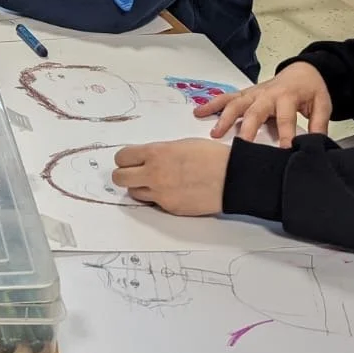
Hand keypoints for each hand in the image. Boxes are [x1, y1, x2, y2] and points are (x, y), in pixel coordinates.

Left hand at [111, 139, 229, 214]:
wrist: (233, 178)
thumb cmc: (211, 156)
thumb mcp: (181, 145)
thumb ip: (159, 152)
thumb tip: (146, 157)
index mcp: (155, 153)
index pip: (122, 157)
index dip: (125, 159)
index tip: (129, 160)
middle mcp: (153, 174)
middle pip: (120, 178)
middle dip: (125, 174)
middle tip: (134, 173)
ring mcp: (161, 193)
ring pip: (134, 192)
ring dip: (140, 187)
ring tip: (156, 182)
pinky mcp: (170, 208)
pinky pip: (154, 203)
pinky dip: (158, 198)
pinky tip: (173, 191)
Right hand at [198, 62, 331, 147]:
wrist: (302, 70)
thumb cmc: (310, 89)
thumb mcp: (322, 105)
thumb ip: (318, 125)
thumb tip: (315, 145)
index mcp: (288, 96)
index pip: (286, 118)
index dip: (285, 135)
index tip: (283, 152)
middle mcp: (267, 94)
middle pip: (255, 111)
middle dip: (248, 128)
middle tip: (241, 144)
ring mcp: (254, 93)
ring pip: (236, 104)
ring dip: (224, 118)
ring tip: (214, 133)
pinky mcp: (246, 94)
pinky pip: (227, 98)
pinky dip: (212, 104)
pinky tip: (199, 112)